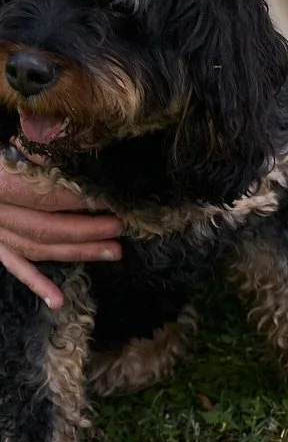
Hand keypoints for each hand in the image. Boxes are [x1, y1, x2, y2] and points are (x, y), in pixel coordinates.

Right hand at [0, 156, 123, 308]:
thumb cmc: (0, 159)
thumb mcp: (14, 147)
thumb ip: (39, 147)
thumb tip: (73, 141)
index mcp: (1, 182)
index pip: (47, 195)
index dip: (80, 200)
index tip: (112, 199)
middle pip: (45, 226)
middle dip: (87, 229)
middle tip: (121, 227)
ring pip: (36, 248)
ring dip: (76, 252)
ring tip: (113, 252)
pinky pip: (15, 266)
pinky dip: (36, 284)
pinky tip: (58, 301)